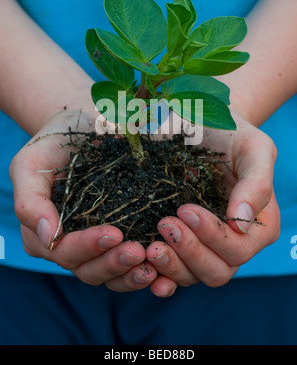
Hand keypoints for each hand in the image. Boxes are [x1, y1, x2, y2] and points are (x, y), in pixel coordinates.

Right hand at [9, 109, 156, 290]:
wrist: (80, 128)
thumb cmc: (53, 145)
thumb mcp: (30, 165)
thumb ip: (30, 200)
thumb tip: (47, 235)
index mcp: (44, 233)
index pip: (64, 251)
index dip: (88, 246)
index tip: (115, 233)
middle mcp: (69, 245)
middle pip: (88, 269)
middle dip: (113, 262)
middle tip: (139, 251)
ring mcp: (94, 245)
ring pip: (109, 275)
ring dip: (130, 273)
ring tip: (152, 261)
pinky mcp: (118, 240)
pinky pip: (127, 267)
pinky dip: (143, 271)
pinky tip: (161, 267)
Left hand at [146, 113, 279, 296]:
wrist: (204, 127)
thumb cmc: (232, 135)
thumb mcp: (252, 148)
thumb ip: (256, 183)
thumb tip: (240, 221)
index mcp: (258, 226)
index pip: (238, 249)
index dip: (212, 236)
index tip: (185, 209)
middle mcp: (234, 243)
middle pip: (217, 271)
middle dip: (189, 252)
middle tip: (164, 223)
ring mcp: (205, 247)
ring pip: (192, 276)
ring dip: (171, 266)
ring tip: (149, 246)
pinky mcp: (181, 245)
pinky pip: (171, 272)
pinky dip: (158, 274)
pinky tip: (143, 266)